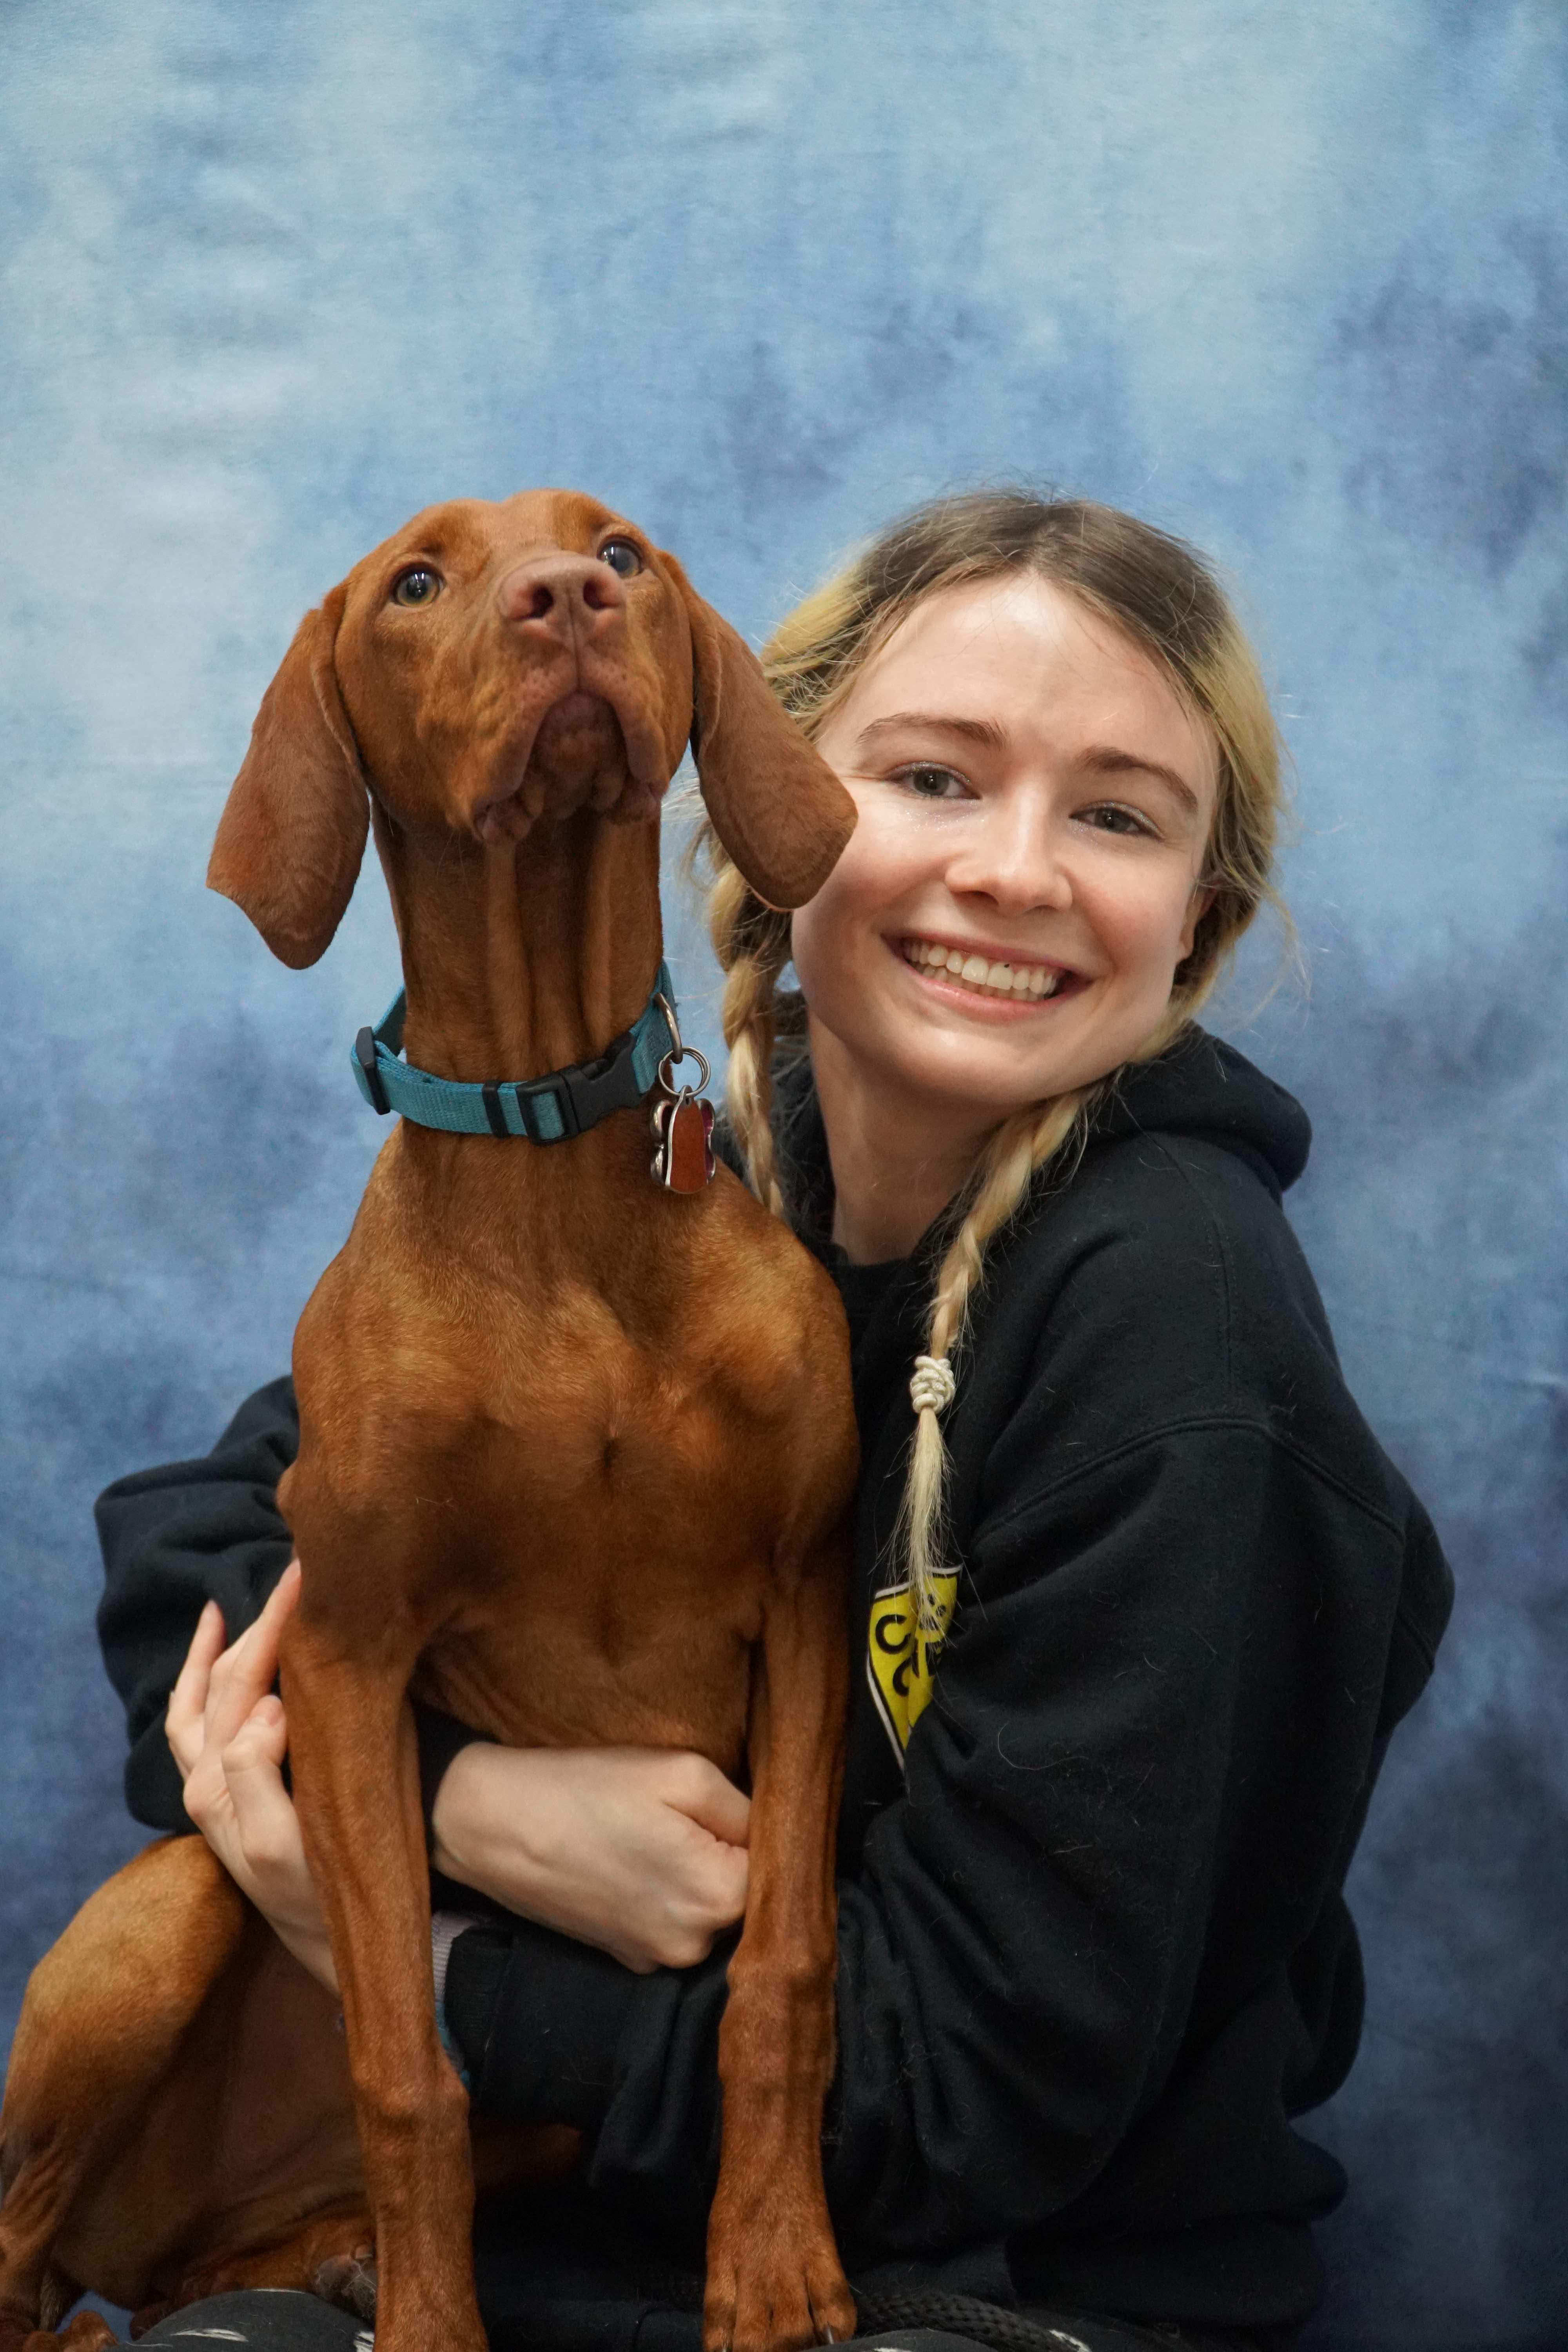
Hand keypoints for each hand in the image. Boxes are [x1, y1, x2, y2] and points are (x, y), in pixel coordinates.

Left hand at [166, 1562, 337, 1991]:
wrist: (331, 1941)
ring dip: (221, 1647)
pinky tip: (228, 1652)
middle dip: (253, 1625)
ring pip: (203, 1697)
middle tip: (296, 1574)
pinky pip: (204, 1720)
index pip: (237, 1685)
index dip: (270, 1628)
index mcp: (215, 1784)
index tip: (307, 1580)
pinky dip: (208, 1678)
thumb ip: (257, 1774)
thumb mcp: (281, 1843)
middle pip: (219, 1682)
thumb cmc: (318, 1893)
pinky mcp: (234, 1791)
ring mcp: (216, 1785)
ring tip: (239, 1603)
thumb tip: (266, 1707)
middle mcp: (206, 1780)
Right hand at [432, 1743, 749, 1973]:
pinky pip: (671, 1922)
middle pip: (744, 1895)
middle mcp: (693, 1946)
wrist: (495, 1823)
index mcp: (718, 1899)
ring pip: (708, 1910)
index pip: (778, 1870)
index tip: (731, 1806)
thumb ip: (748, 1810)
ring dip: (696, 1875)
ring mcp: (656, 1959)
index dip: (760, 1831)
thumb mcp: (684, 1772)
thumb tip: (778, 1833)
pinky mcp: (626, 1957)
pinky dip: (663, 1894)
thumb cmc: (588, 1789)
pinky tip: (629, 1860)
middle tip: (685, 1814)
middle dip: (729, 1855)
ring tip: (651, 1833)